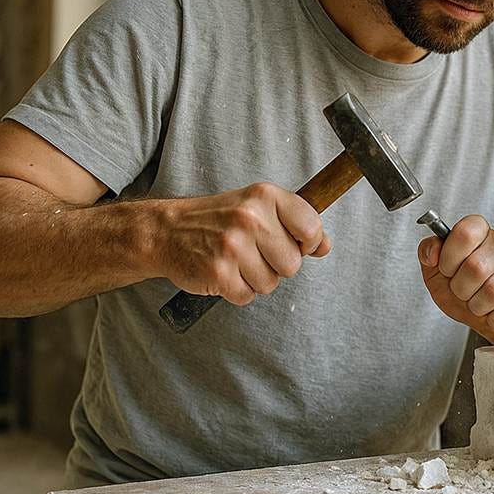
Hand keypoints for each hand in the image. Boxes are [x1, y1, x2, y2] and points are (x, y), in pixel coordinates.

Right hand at [155, 182, 329, 305]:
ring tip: (236, 260)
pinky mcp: (218, 272)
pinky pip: (247, 296)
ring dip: (256, 279)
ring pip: (271, 283)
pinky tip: (223, 272)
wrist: (167, 230)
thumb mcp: (259, 208)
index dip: (310, 243)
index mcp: (265, 196)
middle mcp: (250, 218)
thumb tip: (325, 246)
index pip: (311, 227)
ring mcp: (233, 246)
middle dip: (277, 265)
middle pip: (293, 264)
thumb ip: (295, 224)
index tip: (299, 245)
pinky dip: (237, 291)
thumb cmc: (219, 219)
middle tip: (254, 252)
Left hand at [418, 215, 493, 342]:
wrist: (491, 317)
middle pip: (476, 266)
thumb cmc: (466, 290)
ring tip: (479, 303)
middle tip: (464, 292)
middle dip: (461, 289)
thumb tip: (432, 252)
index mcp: (479, 232)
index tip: (448, 269)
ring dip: (478, 306)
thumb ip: (427, 252)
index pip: (465, 232)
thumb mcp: (437, 272)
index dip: (450, 257)